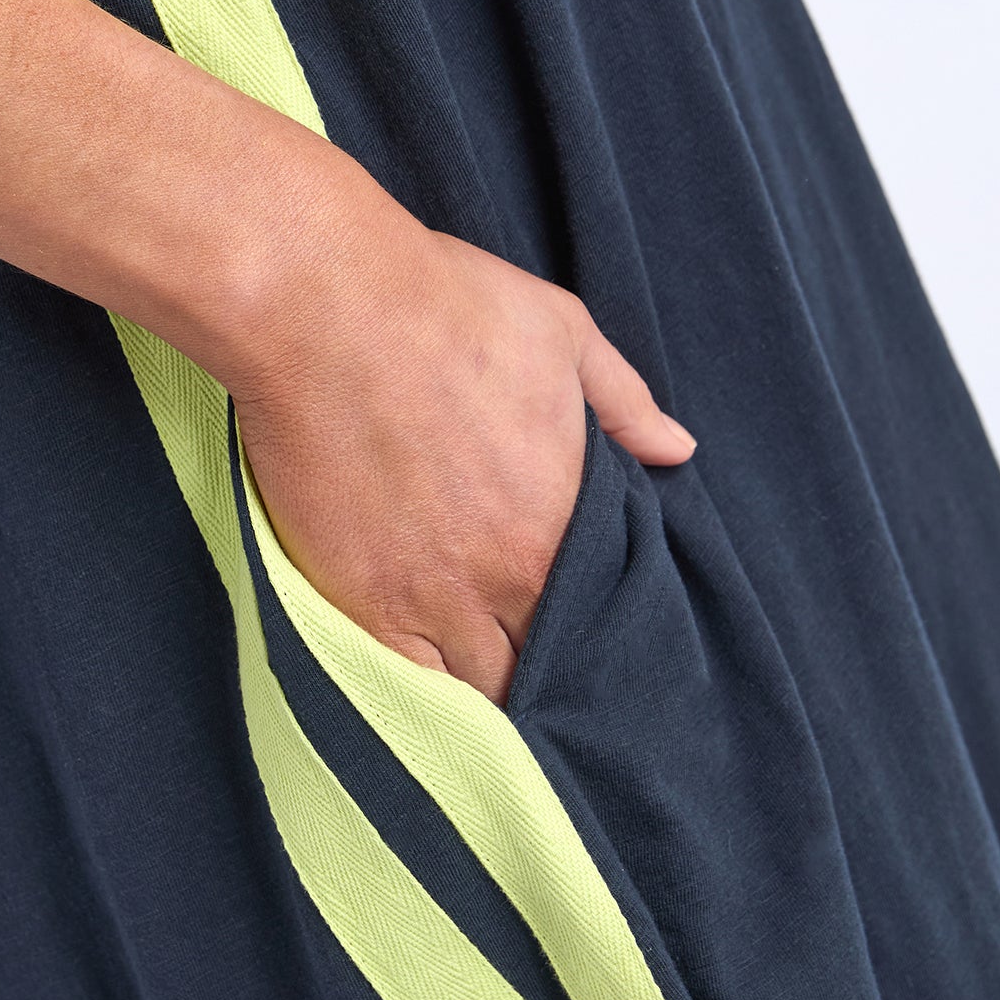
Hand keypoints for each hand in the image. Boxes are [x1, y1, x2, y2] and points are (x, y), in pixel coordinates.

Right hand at [227, 206, 695, 704]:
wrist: (324, 307)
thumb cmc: (443, 306)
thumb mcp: (561, 332)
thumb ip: (624, 403)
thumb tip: (675, 449)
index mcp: (565, 521)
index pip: (601, 623)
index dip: (593, 639)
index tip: (582, 635)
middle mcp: (506, 577)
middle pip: (540, 671)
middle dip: (541, 673)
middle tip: (531, 667)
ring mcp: (429, 597)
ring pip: (475, 692)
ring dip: (482, 692)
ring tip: (478, 687)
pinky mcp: (358, 600)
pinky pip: (401, 684)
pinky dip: (415, 693)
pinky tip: (421, 690)